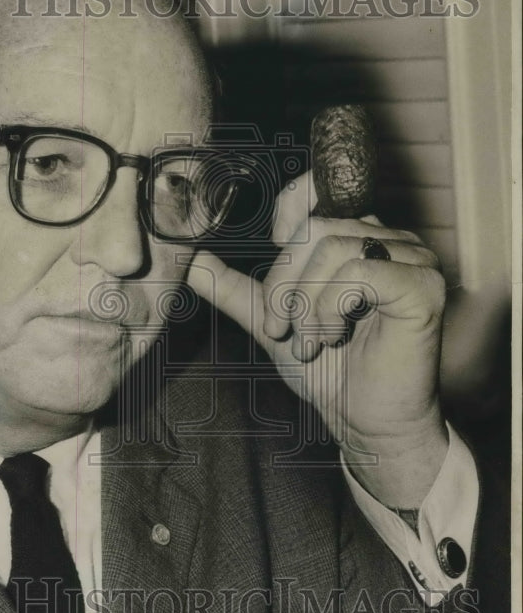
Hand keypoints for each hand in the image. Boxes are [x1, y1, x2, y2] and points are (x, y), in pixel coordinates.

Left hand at [186, 172, 448, 507]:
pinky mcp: (423, 285)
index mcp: (354, 238)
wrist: (363, 421)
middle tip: (280, 329)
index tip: (273, 274)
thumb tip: (189, 260)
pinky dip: (332, 308)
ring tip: (310, 342)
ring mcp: (412, 259)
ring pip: (333, 249)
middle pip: (314, 227)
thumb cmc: (326, 372)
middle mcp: (388, 239)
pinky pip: (359, 273)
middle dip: (283, 283)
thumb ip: (231, 288)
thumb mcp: (267, 321)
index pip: (315, 191)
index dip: (284, 216)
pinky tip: (333, 338)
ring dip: (306, 305)